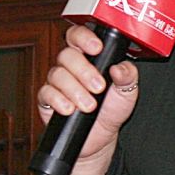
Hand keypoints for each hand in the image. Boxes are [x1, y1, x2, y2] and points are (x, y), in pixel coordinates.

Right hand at [37, 24, 140, 174]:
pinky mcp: (48, 99)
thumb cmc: (112, 110)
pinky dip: (58, 100)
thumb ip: (128, 76)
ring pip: (57, 74)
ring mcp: (58, 82)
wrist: (100, 138)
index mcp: (89, 57)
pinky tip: (70, 109)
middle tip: (98, 87)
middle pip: (67, 55)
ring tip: (89, 105)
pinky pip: (46, 93)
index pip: (79, 36)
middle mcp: (71, 67)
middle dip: (84, 70)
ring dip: (74, 89)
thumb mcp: (127, 92)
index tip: (96, 48)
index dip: (84, 37)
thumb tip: (119, 67)